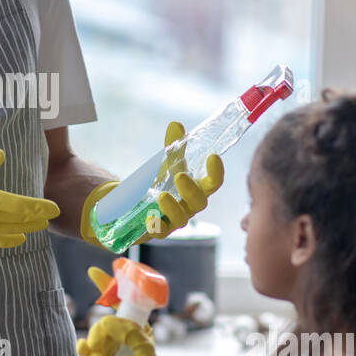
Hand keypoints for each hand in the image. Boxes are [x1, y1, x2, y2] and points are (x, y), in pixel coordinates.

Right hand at [0, 148, 58, 260]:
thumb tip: (1, 155)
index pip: (16, 204)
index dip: (37, 206)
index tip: (52, 206)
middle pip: (15, 219)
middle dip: (36, 218)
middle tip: (53, 216)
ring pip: (5, 231)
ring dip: (23, 229)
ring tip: (39, 228)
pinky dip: (4, 240)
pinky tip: (15, 240)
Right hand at [76, 293, 176, 355]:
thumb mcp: (144, 354)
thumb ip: (129, 332)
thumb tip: (107, 322)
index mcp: (139, 333)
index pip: (125, 303)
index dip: (110, 286)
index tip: (94, 272)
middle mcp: (123, 340)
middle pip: (104, 319)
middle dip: (100, 327)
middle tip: (100, 343)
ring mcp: (109, 353)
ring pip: (93, 334)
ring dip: (92, 342)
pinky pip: (85, 350)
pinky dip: (83, 349)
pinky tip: (88, 355)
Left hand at [148, 121, 223, 238]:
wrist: (140, 206)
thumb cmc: (162, 184)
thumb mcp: (167, 164)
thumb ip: (173, 146)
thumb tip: (176, 125)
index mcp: (196, 189)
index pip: (213, 183)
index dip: (216, 172)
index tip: (213, 157)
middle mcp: (189, 206)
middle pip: (200, 202)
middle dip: (191, 190)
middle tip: (179, 176)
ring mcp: (175, 220)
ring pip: (181, 218)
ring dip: (173, 207)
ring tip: (161, 195)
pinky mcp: (158, 230)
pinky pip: (160, 231)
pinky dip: (155, 225)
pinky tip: (149, 218)